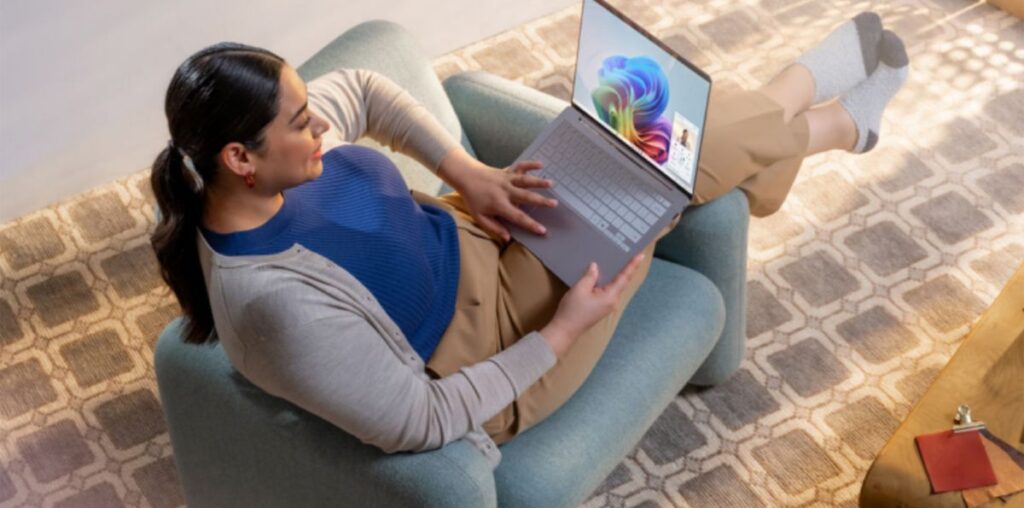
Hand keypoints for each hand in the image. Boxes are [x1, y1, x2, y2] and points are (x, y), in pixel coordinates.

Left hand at [437, 148, 557, 241]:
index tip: (542, 231)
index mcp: (499, 204)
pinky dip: (530, 164)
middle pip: (526, 197)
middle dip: (541, 201)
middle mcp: (505, 191)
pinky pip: (520, 166)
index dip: (530, 224)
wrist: (466, 176)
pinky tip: (541, 165)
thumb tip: (507, 238)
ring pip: (525, 180)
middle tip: (554, 204)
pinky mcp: (507, 171)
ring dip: (538, 181)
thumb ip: (494, 227)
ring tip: (551, 183)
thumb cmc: (472, 198)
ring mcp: (507, 180)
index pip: (517, 217)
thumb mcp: (479, 216)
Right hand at [540, 253, 645, 356]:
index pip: (624, 278)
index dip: (632, 266)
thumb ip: (590, 276)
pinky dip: (606, 282)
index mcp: (610, 296)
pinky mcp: (600, 307)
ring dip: (613, 275)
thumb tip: (595, 266)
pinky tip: (601, 274)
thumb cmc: (573, 310)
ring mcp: (607, 306)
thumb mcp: (580, 289)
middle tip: (627, 253)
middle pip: (620, 282)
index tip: (641, 255)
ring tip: (615, 260)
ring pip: (612, 287)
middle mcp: (612, 302)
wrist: (565, 329)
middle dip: (623, 268)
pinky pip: (606, 291)